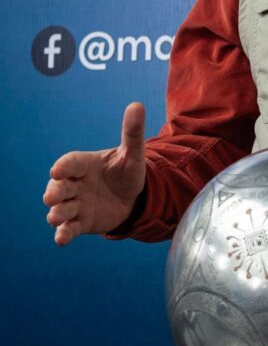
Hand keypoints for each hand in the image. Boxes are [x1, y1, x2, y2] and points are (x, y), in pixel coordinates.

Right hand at [43, 102, 146, 244]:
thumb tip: (137, 105)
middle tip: (51, 197)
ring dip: (57, 214)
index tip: (58, 170)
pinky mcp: (80, 222)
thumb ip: (132, 133)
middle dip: (55, 192)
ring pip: (61, 209)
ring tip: (56, 218)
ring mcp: (76, 204)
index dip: (63, 166)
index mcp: (83, 164)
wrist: (133, 198)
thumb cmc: (126, 171)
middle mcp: (75, 184)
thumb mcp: (133, 153)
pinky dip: (63, 234)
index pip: (70, 163)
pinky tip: (61, 240)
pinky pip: (69, 228)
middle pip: (59, 187)